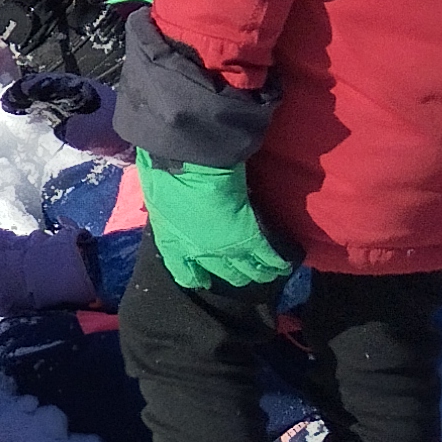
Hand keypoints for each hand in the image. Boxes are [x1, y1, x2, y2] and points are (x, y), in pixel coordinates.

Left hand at [141, 157, 295, 291]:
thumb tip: (172, 208)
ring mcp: (226, 247)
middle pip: (224, 274)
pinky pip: (266, 255)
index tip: (204, 279)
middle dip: (236, 276)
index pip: (185, 273)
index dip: (196, 278)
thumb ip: (167, 211)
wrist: (186, 162)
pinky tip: (284, 263)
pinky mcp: (248, 236)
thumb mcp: (157, 198)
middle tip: (246, 273)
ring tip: (269, 272)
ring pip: (248, 269)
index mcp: (173, 243)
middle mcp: (200, 252)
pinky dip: (277, 261)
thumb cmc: (164, 172)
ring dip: (260, 272)